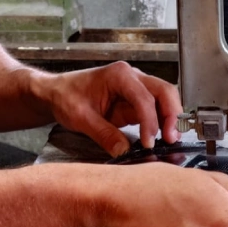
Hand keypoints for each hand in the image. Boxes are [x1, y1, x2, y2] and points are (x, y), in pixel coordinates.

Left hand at [40, 62, 182, 155]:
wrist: (56, 93)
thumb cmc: (65, 96)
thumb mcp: (81, 117)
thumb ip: (104, 134)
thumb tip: (124, 151)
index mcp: (119, 75)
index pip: (144, 97)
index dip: (150, 121)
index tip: (148, 142)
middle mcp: (131, 78)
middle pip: (164, 91)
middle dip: (171, 115)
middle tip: (171, 139)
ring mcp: (135, 89)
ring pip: (164, 99)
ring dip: (169, 119)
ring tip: (169, 140)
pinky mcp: (134, 102)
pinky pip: (154, 111)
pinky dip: (161, 124)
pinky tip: (159, 138)